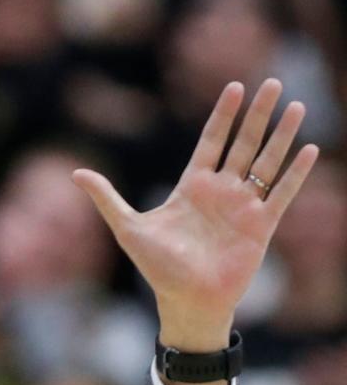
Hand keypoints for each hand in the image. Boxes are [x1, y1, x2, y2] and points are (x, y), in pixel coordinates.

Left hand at [73, 79, 318, 350]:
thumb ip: (107, 198)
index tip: (235, 87)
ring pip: (266, 163)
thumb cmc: (158, 269)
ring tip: (295, 105)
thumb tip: (76, 174)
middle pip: (243, 144)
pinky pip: (281, 194)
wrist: (186, 302)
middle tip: (272, 82)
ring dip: (281, 136)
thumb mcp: (128, 228)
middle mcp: (221, 193)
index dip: (223, 115)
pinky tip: (308, 149)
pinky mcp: (261, 226)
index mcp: (192, 188)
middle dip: (258, 115)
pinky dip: (295, 173)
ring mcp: (243, 207)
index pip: (211, 141)